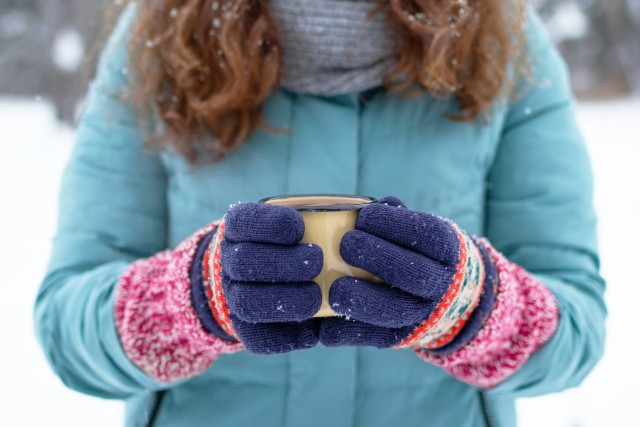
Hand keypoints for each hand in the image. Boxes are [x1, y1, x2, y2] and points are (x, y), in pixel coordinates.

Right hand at [203, 202, 323, 353]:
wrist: (260, 276)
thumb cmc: (291, 242)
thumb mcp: (296, 225)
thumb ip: (313, 224)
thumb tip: (346, 228)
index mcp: (238, 229)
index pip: (241, 221)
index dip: (268, 225)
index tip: (299, 228)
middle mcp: (228, 261)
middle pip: (242, 262)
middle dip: (281, 263)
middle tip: (317, 261)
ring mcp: (232, 296)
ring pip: (247, 302)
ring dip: (284, 300)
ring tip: (316, 296)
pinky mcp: (244, 328)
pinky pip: (258, 338)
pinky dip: (286, 336)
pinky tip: (311, 331)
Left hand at [319, 196, 496, 352]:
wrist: (450, 298)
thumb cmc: (421, 252)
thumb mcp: (420, 231)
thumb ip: (397, 217)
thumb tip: (374, 206)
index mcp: (445, 251)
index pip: (425, 235)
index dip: (393, 225)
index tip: (364, 217)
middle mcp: (439, 284)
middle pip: (412, 274)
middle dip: (376, 257)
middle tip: (346, 244)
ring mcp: (422, 314)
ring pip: (394, 311)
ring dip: (362, 300)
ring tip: (335, 289)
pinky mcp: (401, 337)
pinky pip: (374, 338)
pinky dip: (347, 333)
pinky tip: (323, 326)